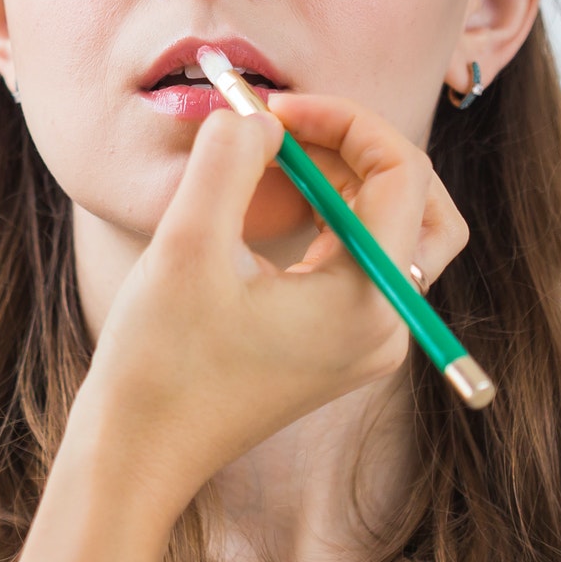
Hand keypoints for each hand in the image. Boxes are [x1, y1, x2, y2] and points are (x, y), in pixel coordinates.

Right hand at [15, 98, 466, 561]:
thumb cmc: (159, 362)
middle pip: (421, 203)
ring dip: (343, 178)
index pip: (402, 175)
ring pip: (394, 229)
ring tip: (271, 157)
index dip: (344, 121)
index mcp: (366, 303)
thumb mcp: (185, 246)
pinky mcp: (339, 347)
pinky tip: (267, 204)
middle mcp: (385, 325)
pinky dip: (328, 215)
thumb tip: (261, 115)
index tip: (275, 109)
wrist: (139, 452)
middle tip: (287, 127)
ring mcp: (367, 341)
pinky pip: (360, 260)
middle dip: (358, 148)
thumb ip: (228, 161)